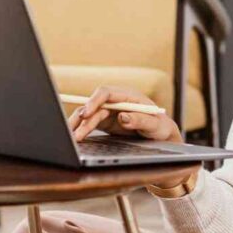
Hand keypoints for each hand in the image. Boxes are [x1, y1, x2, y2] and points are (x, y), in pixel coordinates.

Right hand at [68, 85, 183, 143]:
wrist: (159, 134)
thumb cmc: (159, 126)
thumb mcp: (154, 124)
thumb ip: (139, 120)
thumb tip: (122, 116)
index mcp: (127, 95)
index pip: (106, 93)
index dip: (94, 101)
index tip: (86, 114)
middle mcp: (115, 101)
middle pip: (93, 105)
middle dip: (83, 119)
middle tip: (74, 133)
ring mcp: (109, 111)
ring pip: (89, 115)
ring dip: (79, 126)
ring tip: (73, 139)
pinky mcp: (104, 121)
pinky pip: (89, 124)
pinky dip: (81, 130)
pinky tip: (76, 138)